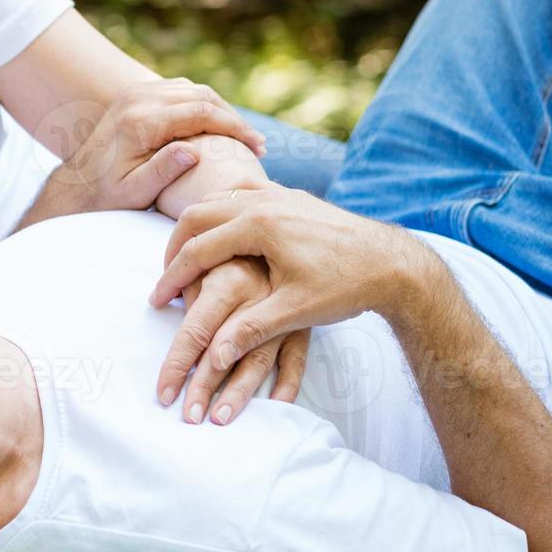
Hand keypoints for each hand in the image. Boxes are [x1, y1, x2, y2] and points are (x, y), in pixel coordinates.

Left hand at [51, 78, 266, 212]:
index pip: (201, 113)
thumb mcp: (133, 192)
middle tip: (256, 144)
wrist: (77, 182)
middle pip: (201, 95)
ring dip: (220, 109)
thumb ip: (161, 171)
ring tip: (241, 137)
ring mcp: (135, 91)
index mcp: (140, 122)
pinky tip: (216, 128)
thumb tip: (193, 150)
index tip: (258, 147)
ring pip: (192, 89)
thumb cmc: (107, 195)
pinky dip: (202, 105)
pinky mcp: (136, 93)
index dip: (235, 127)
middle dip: (233, 117)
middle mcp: (138, 99)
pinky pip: (179, 90)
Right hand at [149, 187, 413, 373]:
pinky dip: (222, 210)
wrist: (396, 264)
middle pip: (198, 215)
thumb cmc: (346, 288)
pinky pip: (242, 193)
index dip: (172, 276)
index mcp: (259, 226)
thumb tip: (212, 357)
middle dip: (175, 246)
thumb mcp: (295, 312)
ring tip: (189, 256)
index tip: (156, 299)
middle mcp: (265, 201)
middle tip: (165, 276)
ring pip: (219, 199)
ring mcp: (279, 194)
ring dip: (198, 226)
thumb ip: (249, 330)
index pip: (197, 248)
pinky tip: (224, 231)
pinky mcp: (292, 196)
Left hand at [156, 256, 309, 423]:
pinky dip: (288, 384)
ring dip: (240, 392)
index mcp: (228, 282)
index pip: (195, 332)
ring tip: (221, 417)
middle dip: (204, 386)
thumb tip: (164, 312)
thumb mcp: (211, 261)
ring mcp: (282, 316)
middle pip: (224, 351)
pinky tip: (275, 406)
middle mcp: (256, 300)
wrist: (288, 233)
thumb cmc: (237, 250)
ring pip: (259, 359)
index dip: (177, 365)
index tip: (164, 393)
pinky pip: (297, 359)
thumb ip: (189, 289)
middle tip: (189, 415)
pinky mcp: (303, 325)